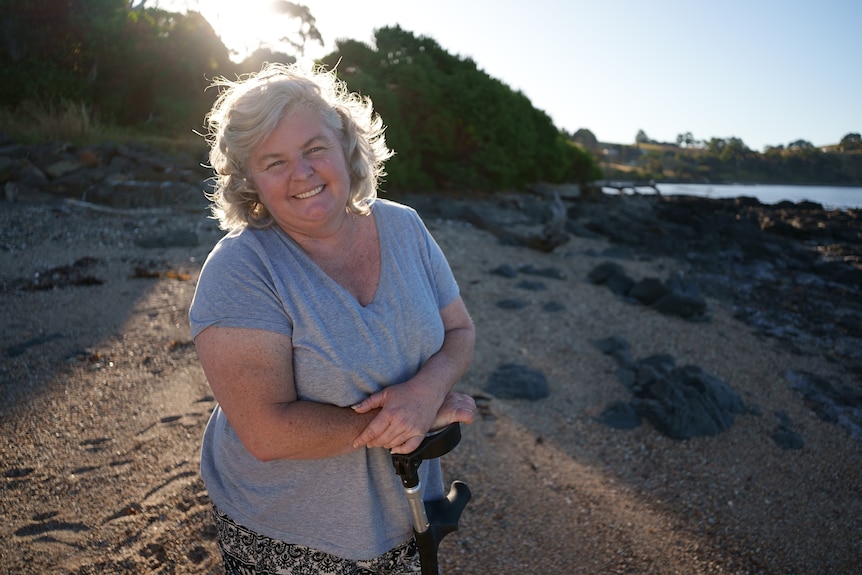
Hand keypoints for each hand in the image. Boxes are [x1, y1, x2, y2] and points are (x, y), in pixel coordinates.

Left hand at [352, 388, 474, 454]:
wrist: (427, 391)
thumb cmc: (405, 391)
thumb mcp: (385, 393)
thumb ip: (368, 402)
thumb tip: (355, 409)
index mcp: (390, 413)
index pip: (372, 431)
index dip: (362, 439)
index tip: (356, 443)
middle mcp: (400, 423)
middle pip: (381, 440)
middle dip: (372, 442)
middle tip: (369, 441)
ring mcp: (411, 429)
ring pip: (392, 444)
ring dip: (384, 445)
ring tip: (380, 441)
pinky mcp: (420, 433)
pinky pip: (409, 448)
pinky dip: (400, 450)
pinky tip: (394, 448)